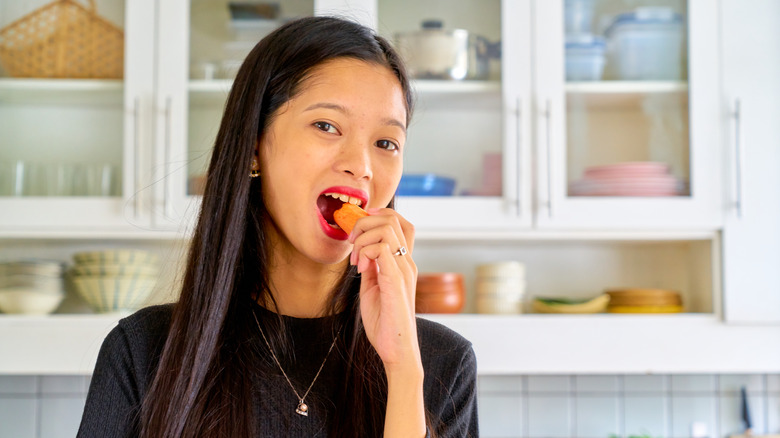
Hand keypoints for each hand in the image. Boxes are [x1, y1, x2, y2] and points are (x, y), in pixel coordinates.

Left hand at [348, 207, 420, 370]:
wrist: (396, 350)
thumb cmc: (385, 322)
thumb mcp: (372, 287)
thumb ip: (371, 268)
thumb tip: (362, 252)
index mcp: (403, 263)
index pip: (401, 222)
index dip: (379, 216)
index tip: (358, 229)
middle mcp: (407, 263)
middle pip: (393, 219)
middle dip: (364, 224)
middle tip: (351, 244)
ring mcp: (404, 271)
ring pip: (387, 229)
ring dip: (363, 238)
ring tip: (355, 260)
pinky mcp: (396, 282)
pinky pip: (383, 250)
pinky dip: (366, 253)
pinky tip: (360, 269)